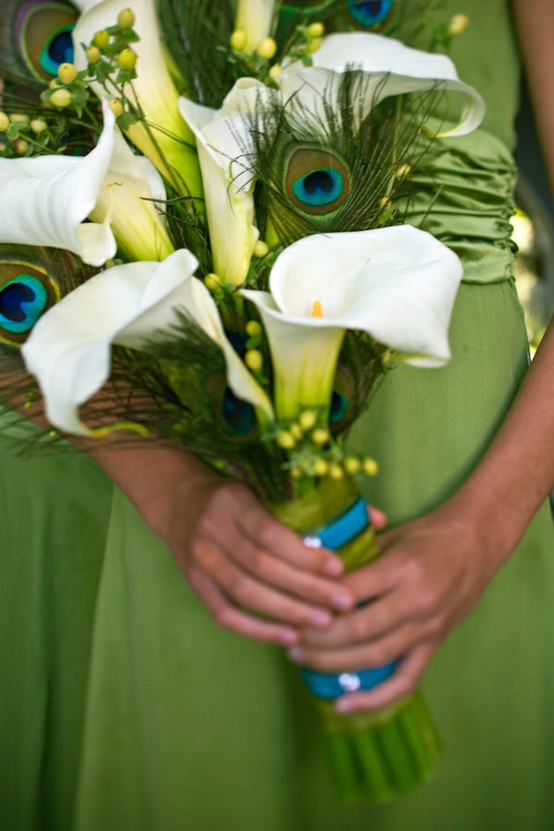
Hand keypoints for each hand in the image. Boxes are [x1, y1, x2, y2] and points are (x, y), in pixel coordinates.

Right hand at [163, 469, 363, 646]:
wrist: (179, 501)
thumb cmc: (238, 495)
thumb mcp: (268, 487)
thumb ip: (320, 503)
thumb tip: (377, 520)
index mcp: (234, 502)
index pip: (271, 534)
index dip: (306, 555)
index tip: (339, 570)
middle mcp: (212, 531)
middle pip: (262, 568)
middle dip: (306, 589)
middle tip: (344, 603)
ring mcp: (200, 560)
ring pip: (246, 593)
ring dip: (288, 611)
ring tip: (324, 623)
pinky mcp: (194, 584)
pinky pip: (226, 614)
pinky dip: (258, 629)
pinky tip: (290, 636)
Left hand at [289, 500, 504, 711]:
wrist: (476, 543)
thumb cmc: (428, 534)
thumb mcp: (390, 534)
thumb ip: (355, 556)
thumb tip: (311, 571)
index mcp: (402, 568)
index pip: (352, 590)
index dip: (319, 602)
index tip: (290, 604)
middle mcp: (417, 601)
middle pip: (359, 629)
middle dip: (318, 638)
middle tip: (288, 636)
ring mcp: (428, 628)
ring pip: (376, 656)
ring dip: (334, 663)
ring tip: (300, 658)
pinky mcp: (434, 645)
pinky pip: (405, 681)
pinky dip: (374, 698)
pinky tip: (343, 704)